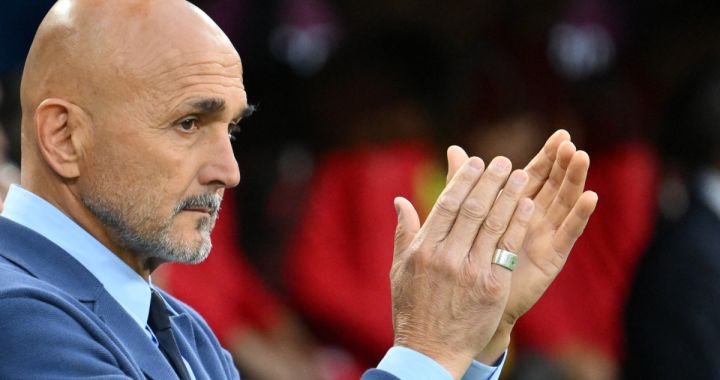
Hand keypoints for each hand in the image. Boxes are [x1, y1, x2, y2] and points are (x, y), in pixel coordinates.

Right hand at [391, 155, 534, 378]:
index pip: (447, 204)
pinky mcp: (491, 286)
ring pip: (493, 224)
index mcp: (423, 249)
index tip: (475, 161)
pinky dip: (517, 224)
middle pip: (472, 209)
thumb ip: (404, 232)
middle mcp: (446, 256)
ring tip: (521, 176)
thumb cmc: (413, 308)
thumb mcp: (399, 269)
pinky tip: (526, 206)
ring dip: (509, 196)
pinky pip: (507, 248)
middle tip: (504, 162)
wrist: (430, 350)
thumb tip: (400, 200)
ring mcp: (470, 271)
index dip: (463, 179)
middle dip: (490, 181)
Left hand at [446, 130, 597, 362]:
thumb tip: (454, 149)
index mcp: (515, 206)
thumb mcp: (464, 216)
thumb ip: (462, 184)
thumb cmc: (466, 258)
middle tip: (572, 142)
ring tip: (581, 158)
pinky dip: (580, 215)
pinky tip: (590, 196)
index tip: (561, 134)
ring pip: (564, 203)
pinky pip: (568, 233)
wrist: (469, 300)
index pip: (536, 174)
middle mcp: (535, 218)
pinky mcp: (552, 257)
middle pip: (554, 184)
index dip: (549, 156)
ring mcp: (546, 236)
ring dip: (574, 180)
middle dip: (564, 163)